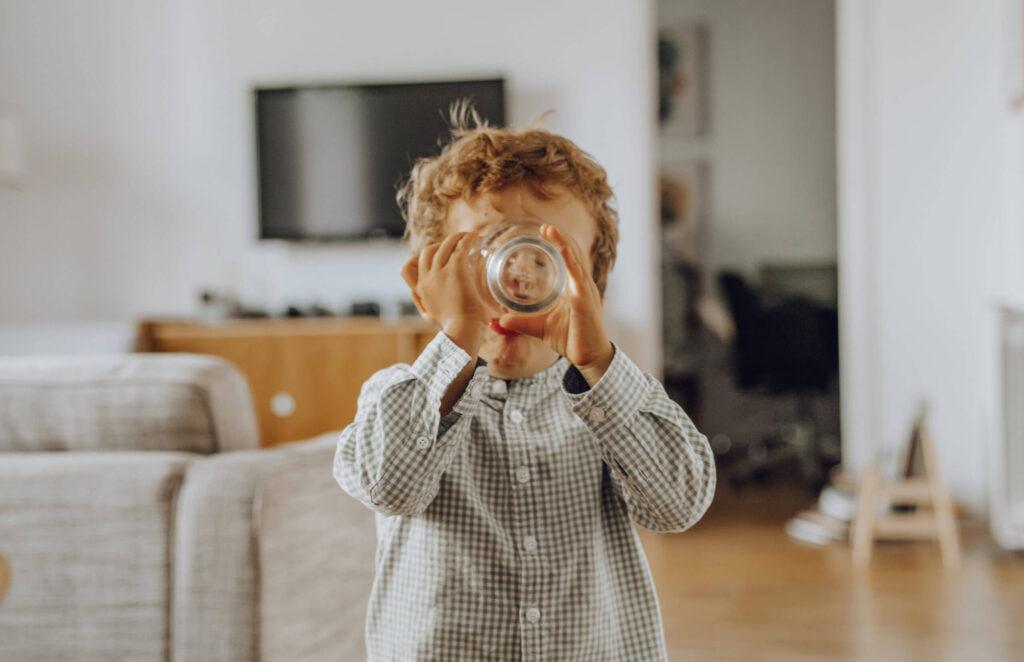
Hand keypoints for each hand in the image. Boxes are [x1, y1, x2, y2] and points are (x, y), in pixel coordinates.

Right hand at [401, 232, 492, 353]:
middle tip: (457, 245)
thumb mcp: (430, 317)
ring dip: (457, 238)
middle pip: (427, 252)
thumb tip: (414, 291)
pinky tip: (477, 238)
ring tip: (469, 237)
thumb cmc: (453, 328)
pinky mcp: (455, 269)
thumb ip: (422, 303)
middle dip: (441, 245)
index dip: (418, 259)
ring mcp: (440, 273)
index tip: (434, 258)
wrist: (463, 331)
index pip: (406, 268)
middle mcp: (426, 279)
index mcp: (420, 290)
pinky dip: (469, 239)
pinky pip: (461, 247)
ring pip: (445, 245)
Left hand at [498, 224, 613, 384]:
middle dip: (559, 239)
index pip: (566, 261)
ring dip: (563, 244)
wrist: (588, 357)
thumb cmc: (570, 339)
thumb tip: (499, 319)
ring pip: (574, 261)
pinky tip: (563, 250)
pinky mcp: (585, 301)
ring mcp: (584, 292)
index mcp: (572, 289)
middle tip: (544, 226)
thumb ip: (520, 322)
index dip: (557, 245)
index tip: (544, 232)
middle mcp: (580, 286)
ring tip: (551, 230)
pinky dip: (571, 262)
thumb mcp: (539, 328)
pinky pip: (578, 277)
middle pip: (571, 256)